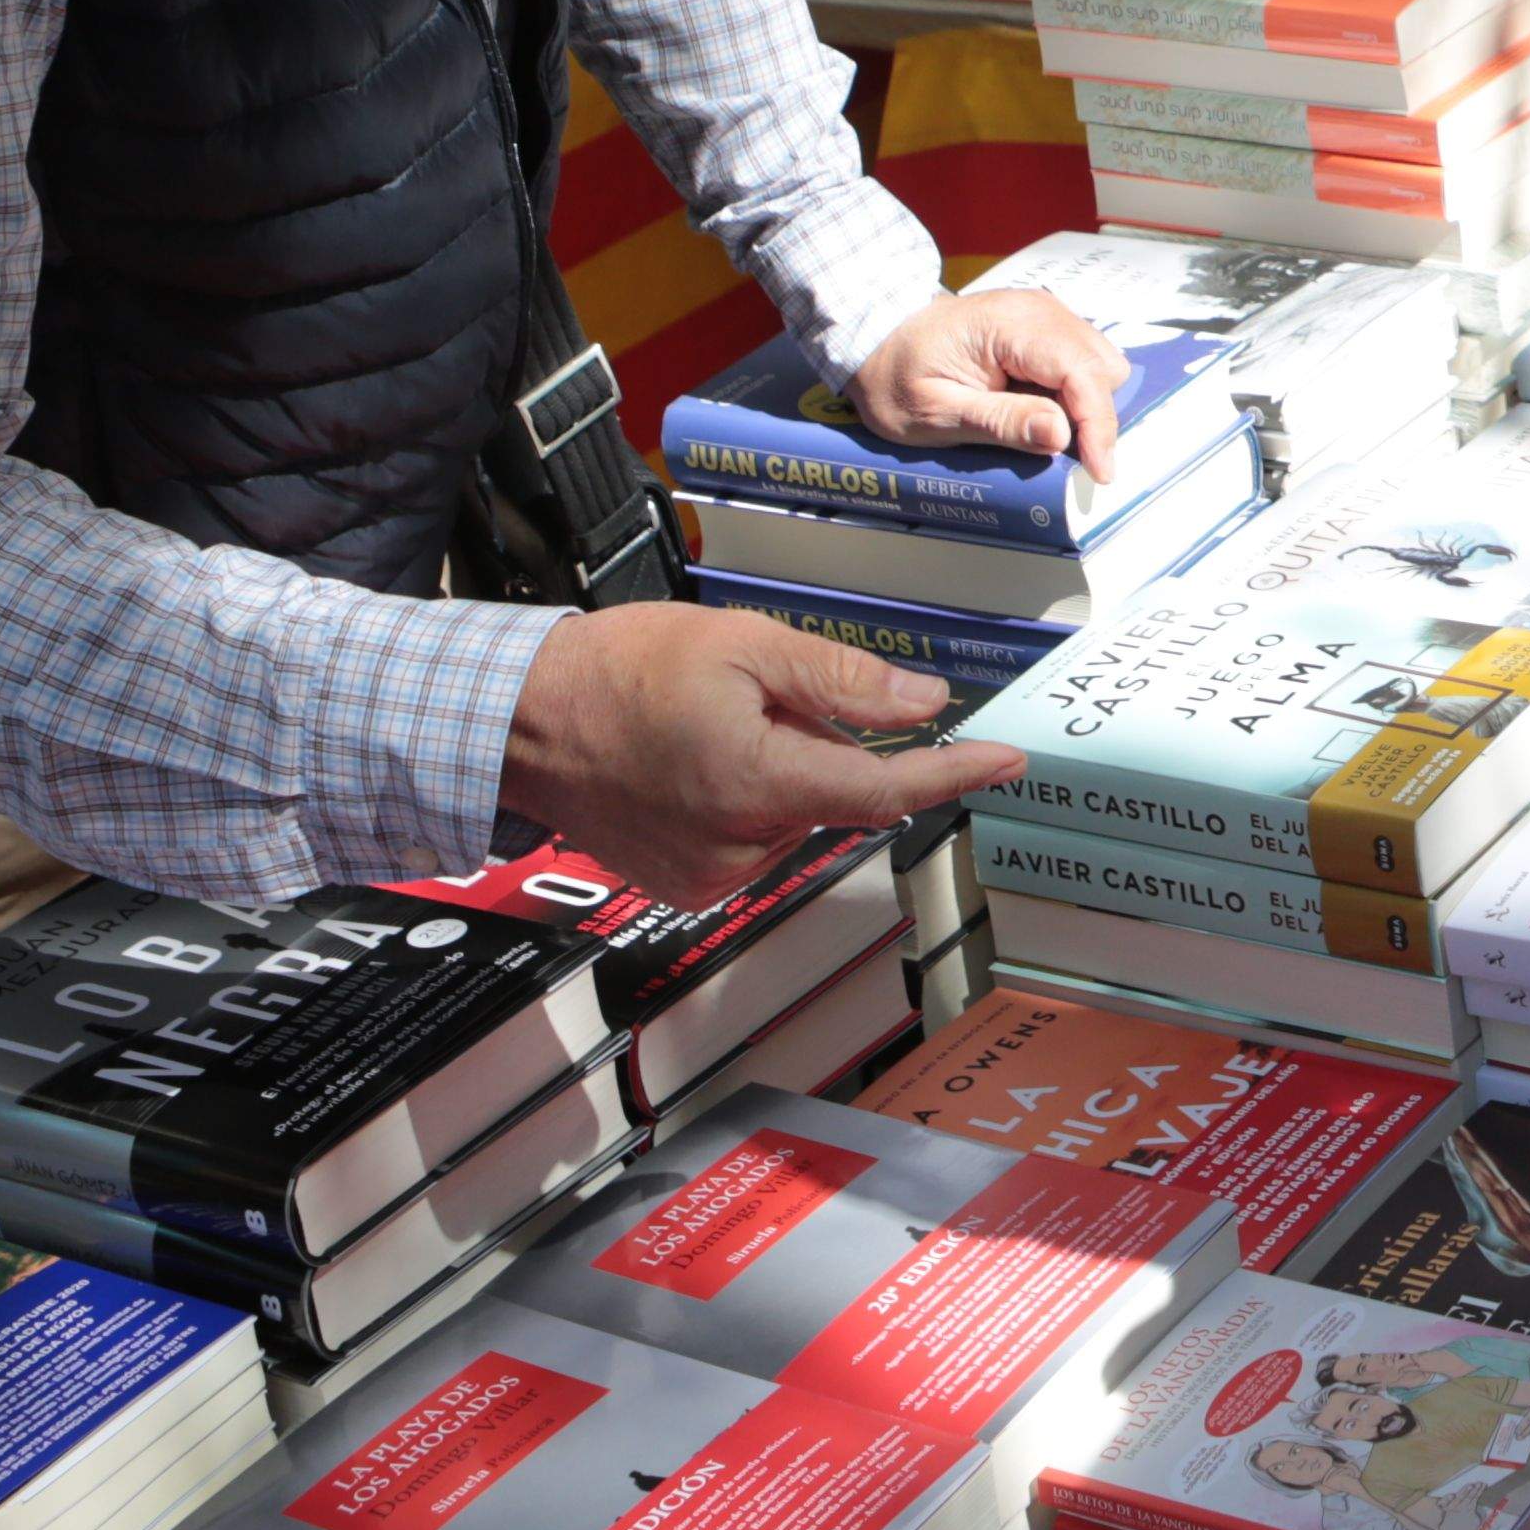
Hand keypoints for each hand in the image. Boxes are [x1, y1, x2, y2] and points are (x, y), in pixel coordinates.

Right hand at [498, 603, 1026, 907]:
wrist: (522, 720)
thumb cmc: (616, 673)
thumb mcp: (743, 645)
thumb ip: (840, 680)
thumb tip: (922, 705)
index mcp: (757, 784)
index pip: (885, 791)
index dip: (953, 775)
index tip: (1006, 762)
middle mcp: (738, 846)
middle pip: (835, 796)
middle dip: (823, 743)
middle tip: (761, 696)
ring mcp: (710, 874)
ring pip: (796, 817)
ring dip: (784, 771)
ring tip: (712, 726)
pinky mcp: (687, 885)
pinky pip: (754, 839)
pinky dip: (749, 799)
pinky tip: (698, 761)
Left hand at [840, 284, 1127, 482]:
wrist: (877, 340)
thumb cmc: (897, 378)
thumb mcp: (936, 414)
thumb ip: (1000, 421)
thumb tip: (1061, 435)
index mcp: (1008, 325)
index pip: (1079, 370)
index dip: (1097, 424)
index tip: (1099, 471)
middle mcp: (1037, 309)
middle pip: (1101, 366)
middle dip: (1093, 415)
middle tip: (1056, 452)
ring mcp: (1044, 313)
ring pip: (1100, 363)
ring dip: (1086, 404)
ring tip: (1040, 428)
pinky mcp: (1045, 326)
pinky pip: (1083, 360)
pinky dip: (1074, 392)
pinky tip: (1038, 408)